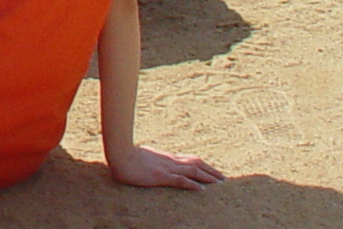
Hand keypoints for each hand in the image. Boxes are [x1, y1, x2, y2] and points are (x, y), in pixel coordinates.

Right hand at [108, 143, 224, 189]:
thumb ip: (152, 158)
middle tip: (224, 178)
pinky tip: (201, 189)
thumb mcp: (143, 156)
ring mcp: (166, 168)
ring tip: (219, 184)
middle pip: (196, 163)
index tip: (214, 171)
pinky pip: (180, 180)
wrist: (119, 154)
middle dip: (211, 171)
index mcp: (166, 156)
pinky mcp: (161, 176)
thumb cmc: (127, 155)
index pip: (190, 159)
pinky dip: (192, 184)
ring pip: (193, 170)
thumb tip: (154, 161)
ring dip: (207, 177)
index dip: (204, 165)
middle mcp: (170, 160)